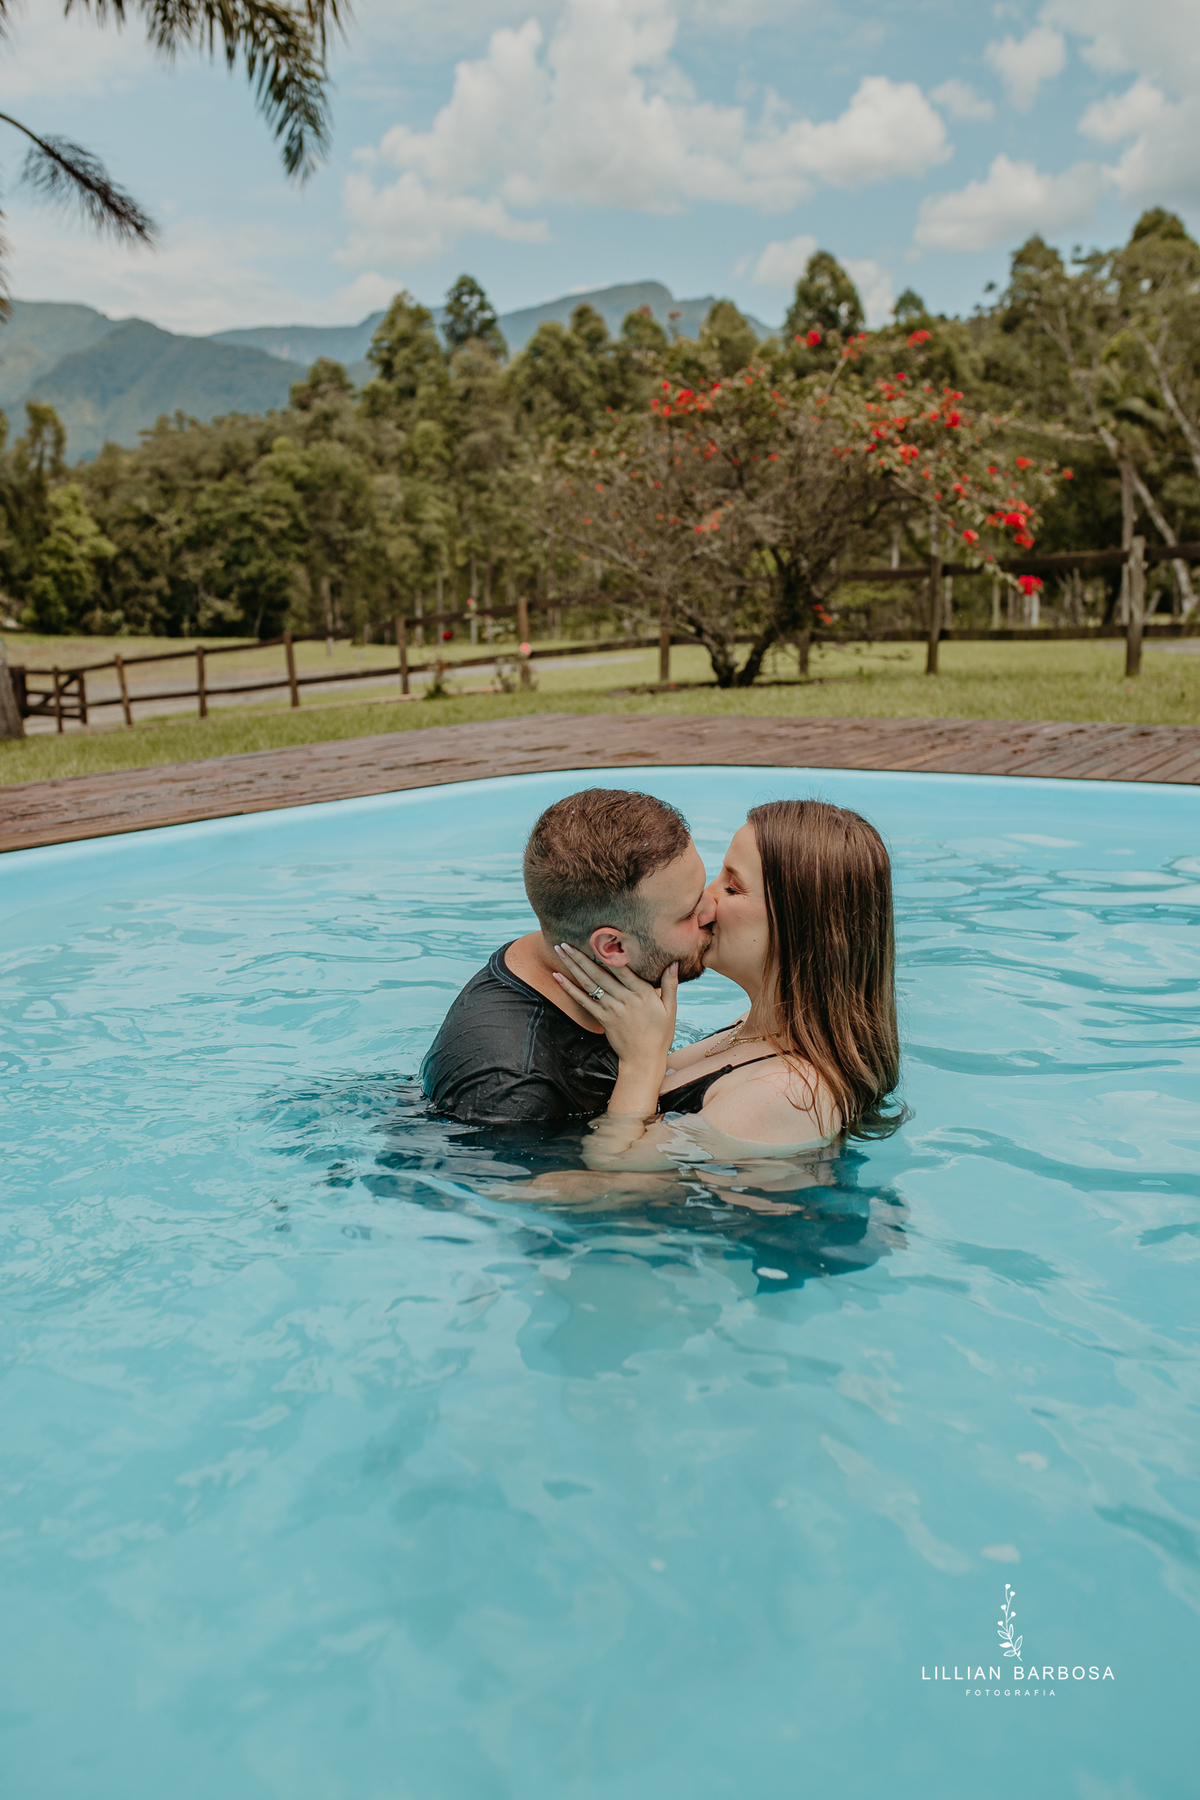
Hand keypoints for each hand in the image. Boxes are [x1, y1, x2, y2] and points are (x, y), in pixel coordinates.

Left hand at [552, 944, 676, 1075]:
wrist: (644, 1060)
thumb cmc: (660, 1034)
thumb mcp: (670, 1009)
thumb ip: (670, 984)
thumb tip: (674, 963)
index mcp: (643, 993)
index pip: (622, 968)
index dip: (608, 951)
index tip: (596, 936)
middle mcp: (625, 998)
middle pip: (599, 973)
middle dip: (581, 955)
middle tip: (564, 941)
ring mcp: (611, 1009)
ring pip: (589, 983)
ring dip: (572, 966)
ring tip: (560, 951)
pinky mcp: (602, 1019)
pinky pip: (583, 1001)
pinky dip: (569, 988)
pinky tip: (557, 976)